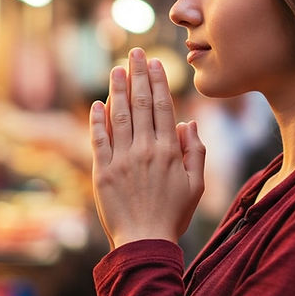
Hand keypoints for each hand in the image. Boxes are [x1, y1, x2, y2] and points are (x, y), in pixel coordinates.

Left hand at [90, 48, 204, 249]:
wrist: (145, 242)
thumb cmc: (173, 215)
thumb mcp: (197, 185)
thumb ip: (196, 152)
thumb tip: (188, 123)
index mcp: (169, 151)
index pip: (162, 107)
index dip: (158, 82)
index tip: (156, 63)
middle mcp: (145, 150)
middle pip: (140, 104)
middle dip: (138, 75)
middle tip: (136, 52)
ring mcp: (122, 160)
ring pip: (119, 116)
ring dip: (117, 89)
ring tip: (117, 67)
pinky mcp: (102, 172)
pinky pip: (99, 140)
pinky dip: (97, 120)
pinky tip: (98, 103)